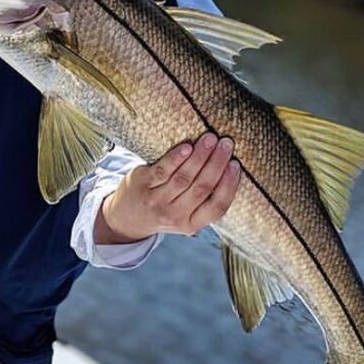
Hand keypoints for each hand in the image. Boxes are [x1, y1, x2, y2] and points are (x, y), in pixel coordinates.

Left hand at [96, 133, 240, 243]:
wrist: (126, 217)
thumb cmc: (166, 209)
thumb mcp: (186, 216)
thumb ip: (205, 200)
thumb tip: (230, 168)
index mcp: (191, 224)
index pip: (217, 207)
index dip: (229, 185)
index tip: (236, 165)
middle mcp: (174, 215)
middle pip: (201, 188)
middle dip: (217, 163)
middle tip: (227, 143)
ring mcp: (156, 200)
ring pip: (183, 177)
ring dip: (200, 156)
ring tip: (211, 138)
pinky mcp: (142, 184)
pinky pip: (162, 170)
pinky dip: (176, 158)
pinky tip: (187, 146)